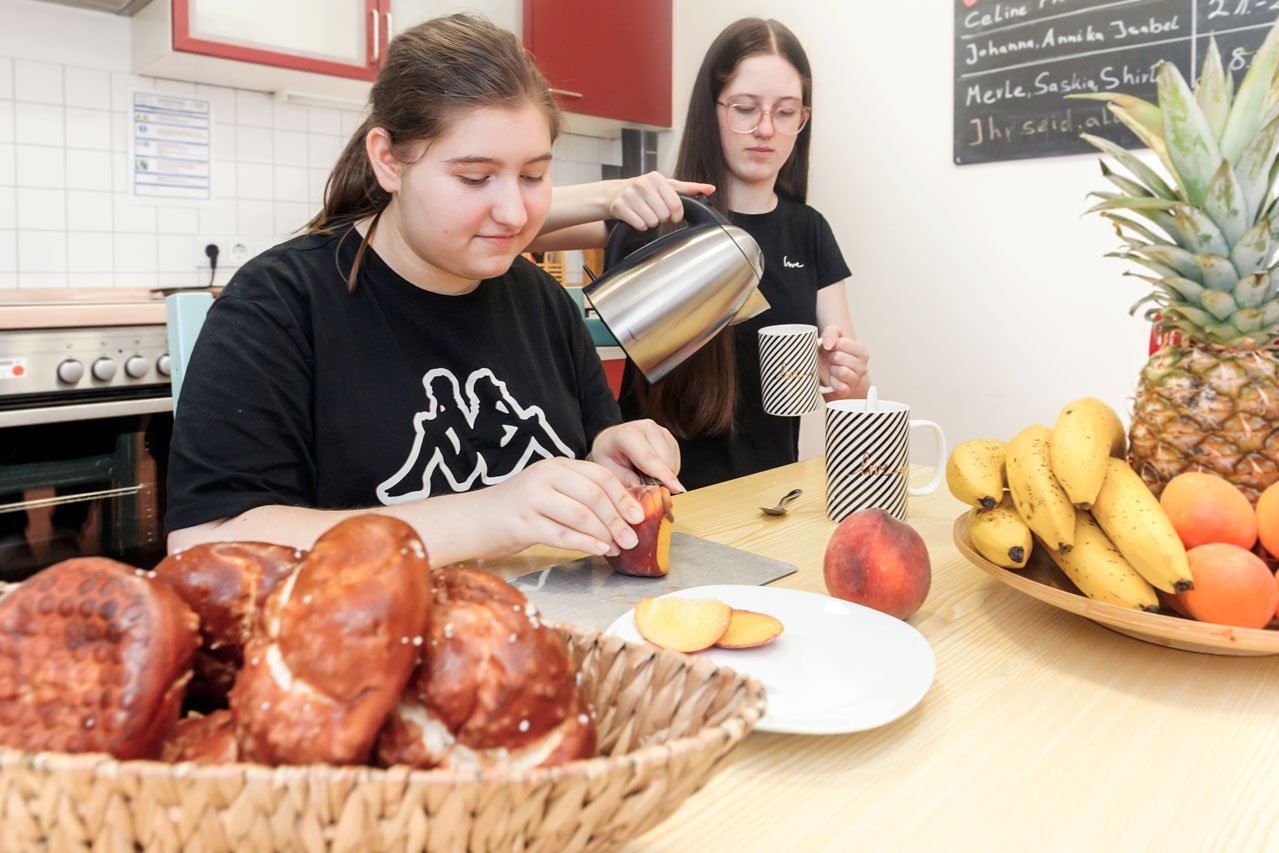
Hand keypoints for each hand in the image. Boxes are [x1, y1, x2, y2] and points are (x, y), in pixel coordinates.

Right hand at [476, 457, 646, 558]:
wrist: (471, 520)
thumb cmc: (515, 509)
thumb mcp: (547, 491)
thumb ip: (577, 495)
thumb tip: (620, 513)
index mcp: (555, 465)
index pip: (599, 475)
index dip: (623, 496)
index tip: (638, 515)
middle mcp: (544, 476)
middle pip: (594, 495)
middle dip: (618, 518)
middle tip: (632, 537)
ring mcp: (533, 499)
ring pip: (581, 515)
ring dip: (605, 533)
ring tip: (618, 546)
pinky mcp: (523, 524)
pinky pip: (564, 535)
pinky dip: (586, 544)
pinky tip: (599, 550)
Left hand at [588, 419, 682, 492]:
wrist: (611, 440)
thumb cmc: (608, 456)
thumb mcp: (608, 471)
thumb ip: (626, 481)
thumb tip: (647, 492)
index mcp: (627, 434)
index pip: (648, 457)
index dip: (663, 474)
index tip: (677, 489)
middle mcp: (647, 427)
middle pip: (665, 462)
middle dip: (659, 480)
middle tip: (640, 482)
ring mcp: (661, 430)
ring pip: (672, 464)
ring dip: (662, 475)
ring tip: (642, 472)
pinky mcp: (670, 437)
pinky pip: (675, 462)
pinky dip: (666, 471)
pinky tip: (651, 467)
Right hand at [608, 171, 715, 230]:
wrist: (614, 193)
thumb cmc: (644, 191)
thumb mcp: (666, 186)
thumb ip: (689, 188)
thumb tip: (711, 189)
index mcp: (656, 178)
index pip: (676, 205)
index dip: (676, 215)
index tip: (672, 215)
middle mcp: (643, 183)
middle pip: (664, 215)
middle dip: (661, 218)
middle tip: (654, 211)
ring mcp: (630, 195)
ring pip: (651, 222)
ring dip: (650, 222)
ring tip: (644, 213)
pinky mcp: (619, 206)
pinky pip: (639, 225)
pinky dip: (639, 225)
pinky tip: (636, 217)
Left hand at [818, 325, 870, 397]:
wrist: (826, 370)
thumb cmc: (831, 351)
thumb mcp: (831, 335)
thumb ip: (831, 332)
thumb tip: (829, 344)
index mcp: (862, 351)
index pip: (842, 343)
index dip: (832, 345)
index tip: (833, 348)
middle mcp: (863, 366)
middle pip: (839, 357)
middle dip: (831, 357)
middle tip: (832, 359)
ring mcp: (857, 379)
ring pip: (841, 372)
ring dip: (832, 369)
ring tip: (833, 368)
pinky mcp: (848, 390)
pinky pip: (839, 386)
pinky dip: (832, 382)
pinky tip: (833, 378)